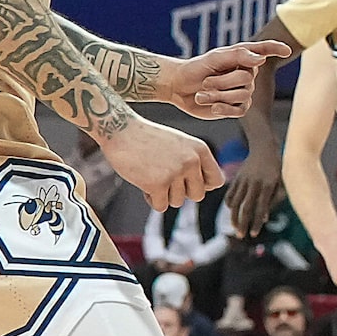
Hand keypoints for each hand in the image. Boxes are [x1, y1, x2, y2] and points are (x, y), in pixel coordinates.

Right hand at [104, 117, 222, 212]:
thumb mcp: (179, 144)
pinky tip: (143, 182)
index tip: (187, 181)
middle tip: (164, 179)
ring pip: (178, 202)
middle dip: (181, 192)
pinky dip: (151, 199)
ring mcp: (175, 172)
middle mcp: (192, 161)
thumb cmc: (147, 138)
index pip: (216, 180)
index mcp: (200, 150)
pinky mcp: (158, 184)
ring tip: (151, 175)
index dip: (202, 185)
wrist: (120, 129)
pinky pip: (161, 206)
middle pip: (197, 195)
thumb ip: (194, 163)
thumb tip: (205, 189)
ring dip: (164, 195)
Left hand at [155, 38, 293, 117]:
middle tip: (205, 82)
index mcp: (243, 57)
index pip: (264, 51)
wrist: (179, 88)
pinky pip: (239, 110)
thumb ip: (238, 56)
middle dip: (222, 82)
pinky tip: (212, 106)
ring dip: (218, 95)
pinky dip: (223, 108)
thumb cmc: (195, 68)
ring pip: (242, 96)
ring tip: (203, 93)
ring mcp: (242, 91)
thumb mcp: (214, 58)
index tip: (287, 51)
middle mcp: (246, 74)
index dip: (275, 49)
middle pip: (247, 80)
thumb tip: (260, 59)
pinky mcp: (236, 108)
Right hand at [225, 147, 283, 235]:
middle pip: (246, 208)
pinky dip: (230, 204)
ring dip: (234, 217)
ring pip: (235, 202)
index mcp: (268, 185)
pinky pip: (230, 194)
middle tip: (241, 236)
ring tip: (236, 228)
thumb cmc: (277, 168)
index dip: (256, 222)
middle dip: (243, 223)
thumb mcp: (281, 182)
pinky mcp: (237, 178)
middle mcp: (254, 183)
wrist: (265, 147)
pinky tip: (232, 212)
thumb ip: (274, 200)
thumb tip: (265, 218)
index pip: (261, 208)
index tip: (254, 234)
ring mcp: (244, 180)